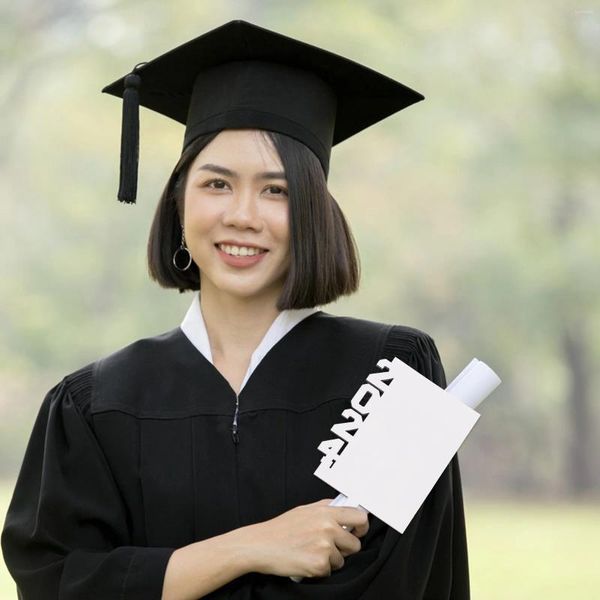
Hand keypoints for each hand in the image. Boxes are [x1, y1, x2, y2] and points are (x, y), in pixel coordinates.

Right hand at [244, 498, 369, 578]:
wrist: (260, 545)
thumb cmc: (280, 528)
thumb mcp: (305, 510)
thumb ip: (326, 508)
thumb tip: (345, 508)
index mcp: (325, 511)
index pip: (360, 517)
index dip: (362, 527)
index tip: (358, 531)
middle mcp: (327, 527)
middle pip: (355, 544)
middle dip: (345, 548)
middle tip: (329, 547)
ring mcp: (324, 546)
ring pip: (341, 560)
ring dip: (329, 560)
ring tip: (310, 552)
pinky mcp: (318, 564)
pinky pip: (329, 571)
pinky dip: (318, 570)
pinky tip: (305, 561)